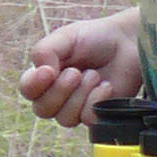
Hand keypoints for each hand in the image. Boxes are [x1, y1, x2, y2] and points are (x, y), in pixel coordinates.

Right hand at [20, 8, 142, 125]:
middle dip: (60, 91)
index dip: (33, 86)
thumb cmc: (96, 38)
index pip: (27, 91)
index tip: (49, 71)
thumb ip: (45, 51)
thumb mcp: (65, 37)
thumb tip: (40, 71)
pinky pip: (88, 119)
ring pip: (65, 118)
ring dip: (80, 94)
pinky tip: (106, 86)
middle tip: (77, 72)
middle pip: (42, 110)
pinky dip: (97, 100)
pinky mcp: (97, 115)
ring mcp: (77, 107)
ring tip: (94, 75)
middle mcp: (57, 95)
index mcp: (45, 75)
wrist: (129, 43)